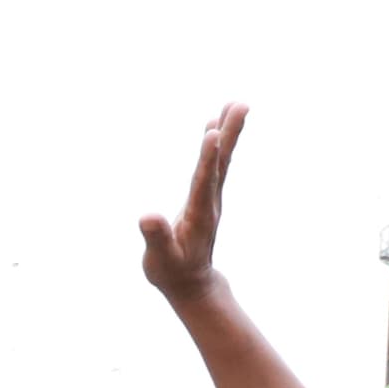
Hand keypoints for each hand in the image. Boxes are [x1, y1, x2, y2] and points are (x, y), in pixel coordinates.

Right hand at [136, 101, 248, 303]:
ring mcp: (210, 198)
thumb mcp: (160, 259)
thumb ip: (157, 238)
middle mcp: (210, 201)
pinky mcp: (205, 197)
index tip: (214, 132)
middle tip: (240, 104)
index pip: (204, 181)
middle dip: (230, 133)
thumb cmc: (172, 272)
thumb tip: (148, 216)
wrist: (191, 283)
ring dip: (228, 132)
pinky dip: (215, 144)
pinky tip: (214, 128)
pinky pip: (213, 165)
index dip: (208, 157)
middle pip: (221, 162)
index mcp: (199, 214)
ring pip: (221, 160)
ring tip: (235, 104)